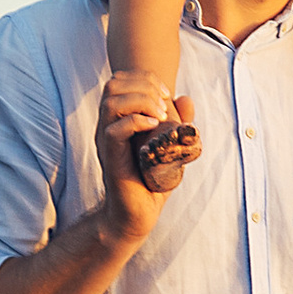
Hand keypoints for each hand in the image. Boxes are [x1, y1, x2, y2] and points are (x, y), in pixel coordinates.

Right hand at [95, 73, 198, 242]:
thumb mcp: (169, 146)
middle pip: (113, 85)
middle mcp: (107, 126)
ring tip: (160, 116)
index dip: (144, 78)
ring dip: (141, 102)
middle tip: (164, 105)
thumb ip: (177, 122)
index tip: (166, 95)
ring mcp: (106, 141)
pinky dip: (137, 122)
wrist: (137, 215)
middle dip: (144, 86)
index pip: (120, 80)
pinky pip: (114, 130)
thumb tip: (185, 98)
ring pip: (111, 102)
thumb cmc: (151, 182)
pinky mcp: (111, 158)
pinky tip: (154, 127)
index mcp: (117, 120)